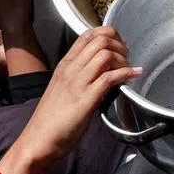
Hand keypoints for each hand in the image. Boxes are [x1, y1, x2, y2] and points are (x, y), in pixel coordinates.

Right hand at [0, 27, 139, 173]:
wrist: (39, 139)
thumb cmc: (53, 118)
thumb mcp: (65, 88)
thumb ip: (81, 77)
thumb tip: (104, 71)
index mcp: (65, 65)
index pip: (87, 35)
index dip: (109, 34)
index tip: (120, 44)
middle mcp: (71, 70)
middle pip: (100, 40)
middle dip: (120, 45)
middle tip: (127, 58)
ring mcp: (77, 83)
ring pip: (105, 55)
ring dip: (123, 60)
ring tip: (129, 69)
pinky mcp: (85, 99)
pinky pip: (109, 78)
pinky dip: (126, 74)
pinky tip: (134, 76)